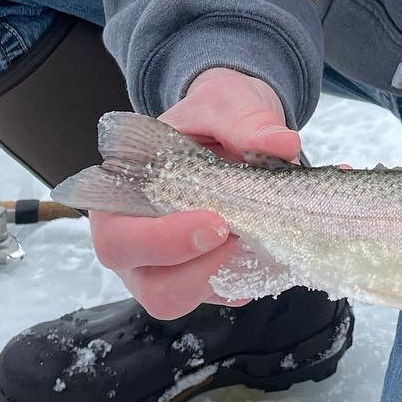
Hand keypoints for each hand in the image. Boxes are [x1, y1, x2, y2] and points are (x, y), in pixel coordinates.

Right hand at [88, 66, 300, 318]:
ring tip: (263, 232)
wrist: (235, 123)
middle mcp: (139, 245)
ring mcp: (175, 267)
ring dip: (232, 271)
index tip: (215, 222)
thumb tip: (282, 144)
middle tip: (241, 234)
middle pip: (155, 288)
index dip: (160, 242)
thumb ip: (245, 121)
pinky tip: (277, 239)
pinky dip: (257, 272)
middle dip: (201, 269)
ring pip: (193, 297)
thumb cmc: (213, 114)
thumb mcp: (225, 103)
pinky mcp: (213, 276)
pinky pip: (230, 291)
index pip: (119, 240)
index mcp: (121, 200)